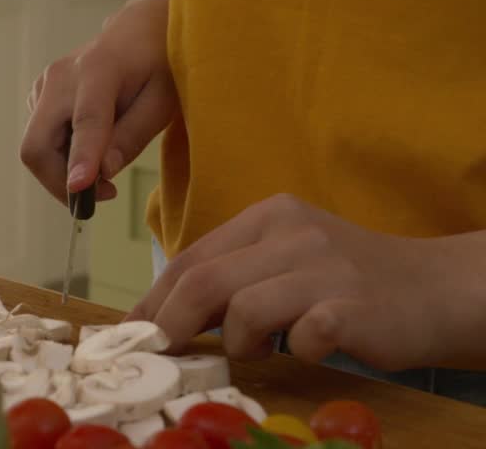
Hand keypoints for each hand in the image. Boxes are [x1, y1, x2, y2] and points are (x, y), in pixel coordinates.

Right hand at [20, 0, 175, 203]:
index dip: (81, 159)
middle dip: (60, 182)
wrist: (139, 28)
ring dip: (62, 172)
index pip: (86, 122)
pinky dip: (60, 157)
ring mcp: (44, 84)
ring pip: (35, 147)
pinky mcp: (39, 94)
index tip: (80, 190)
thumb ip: (132, 136)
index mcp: (98, 70)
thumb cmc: (158, 64)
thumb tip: (102, 172)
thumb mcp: (162, 100)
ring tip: (102, 173)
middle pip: (38, 144)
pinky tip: (88, 149)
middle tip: (99, 197)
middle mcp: (61, 76)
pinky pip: (40, 138)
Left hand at [126, 194, 485, 371]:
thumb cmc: (347, 280)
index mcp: (269, 216)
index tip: (132, 330)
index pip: (192, 257)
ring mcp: (325, 269)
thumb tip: (165, 313)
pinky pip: (303, 335)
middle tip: (164, 352)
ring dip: (237, 342)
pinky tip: (307, 349)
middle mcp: (294, 234)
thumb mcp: (285, 258)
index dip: (153, 298)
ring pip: (243, 309)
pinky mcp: (354, 308)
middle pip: (204, 280)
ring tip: (260, 349)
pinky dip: (295, 350)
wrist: (437, 288)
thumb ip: (234, 274)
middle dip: (171, 323)